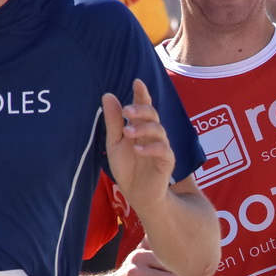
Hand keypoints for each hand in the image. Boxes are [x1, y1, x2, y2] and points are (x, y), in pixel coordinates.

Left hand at [102, 79, 176, 213]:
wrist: (137, 193)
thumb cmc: (127, 167)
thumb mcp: (114, 143)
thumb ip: (113, 121)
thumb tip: (108, 95)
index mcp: (139, 127)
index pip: (142, 106)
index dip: (141, 94)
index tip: (137, 82)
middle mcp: (152, 134)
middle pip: (152, 115)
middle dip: (141, 110)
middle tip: (127, 111)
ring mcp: (161, 146)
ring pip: (158, 130)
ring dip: (143, 128)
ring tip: (128, 132)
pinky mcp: (167, 161)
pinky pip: (163, 149)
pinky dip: (150, 148)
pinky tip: (137, 149)